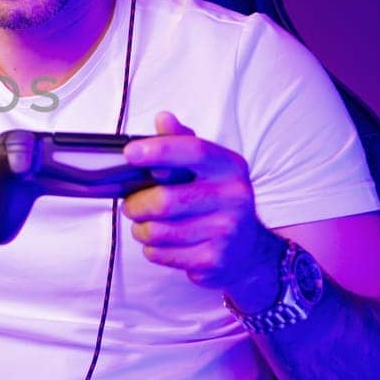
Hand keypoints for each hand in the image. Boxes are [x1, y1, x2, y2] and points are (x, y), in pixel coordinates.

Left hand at [121, 112, 283, 308]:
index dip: (159, 150)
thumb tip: (163, 119)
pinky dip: (152, 249)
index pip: (193, 151)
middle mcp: (233, 197)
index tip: (130, 153)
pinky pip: (161, 253)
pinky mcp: (213, 260)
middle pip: (165, 200)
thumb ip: (182, 143)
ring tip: (146, 225)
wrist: (249, 251)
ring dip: (141, 229)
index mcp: (230, 167)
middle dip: (136, 204)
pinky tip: (164, 243)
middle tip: (131, 205)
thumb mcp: (209, 169)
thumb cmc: (219, 202)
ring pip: (157, 231)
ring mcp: (225, 231)